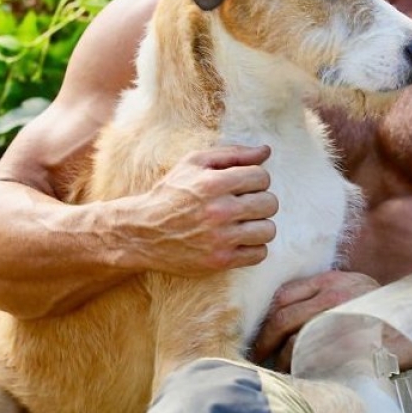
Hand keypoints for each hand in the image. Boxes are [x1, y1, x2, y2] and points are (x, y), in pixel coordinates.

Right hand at [122, 145, 277, 274]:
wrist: (142, 233)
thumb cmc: (171, 193)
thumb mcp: (194, 163)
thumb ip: (232, 154)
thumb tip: (266, 151)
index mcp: (213, 183)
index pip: (262, 177)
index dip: (256, 179)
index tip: (244, 186)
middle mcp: (219, 211)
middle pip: (270, 203)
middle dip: (260, 201)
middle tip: (244, 205)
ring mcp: (221, 239)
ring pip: (268, 230)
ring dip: (259, 226)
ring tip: (244, 223)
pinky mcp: (220, 261)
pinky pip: (259, 254)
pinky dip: (254, 247)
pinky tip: (240, 240)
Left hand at [251, 270, 379, 371]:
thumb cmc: (384, 314)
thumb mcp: (356, 291)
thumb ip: (326, 297)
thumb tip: (291, 318)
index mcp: (332, 281)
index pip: (284, 295)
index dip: (267, 317)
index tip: (261, 334)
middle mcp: (333, 296)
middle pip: (282, 318)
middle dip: (265, 341)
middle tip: (257, 357)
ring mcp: (340, 321)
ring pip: (293, 342)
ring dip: (280, 359)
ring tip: (277, 371)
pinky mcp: (346, 346)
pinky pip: (312, 360)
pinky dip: (299, 370)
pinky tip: (297, 376)